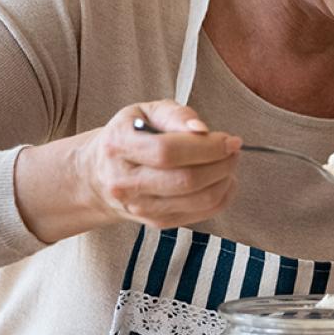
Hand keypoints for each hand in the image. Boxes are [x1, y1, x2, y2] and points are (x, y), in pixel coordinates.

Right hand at [74, 100, 241, 228]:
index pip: (168, 152)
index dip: (206, 147)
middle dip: (221, 164)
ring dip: (225, 180)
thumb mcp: (145, 112)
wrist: (100, 174)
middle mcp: (125, 182)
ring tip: (228, 163)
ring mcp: (140, 207)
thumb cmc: (130, 136)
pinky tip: (223, 181)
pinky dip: (222, 197)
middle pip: (186, 180)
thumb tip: (202, 129)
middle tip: (233, 151)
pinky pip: (201, 214)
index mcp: (119, 146)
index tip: (229, 140)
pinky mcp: (156, 222)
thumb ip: (175, 115)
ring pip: (198, 200)